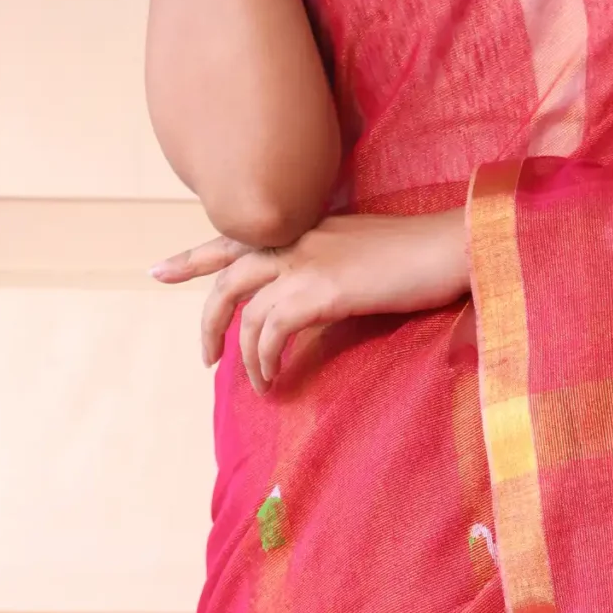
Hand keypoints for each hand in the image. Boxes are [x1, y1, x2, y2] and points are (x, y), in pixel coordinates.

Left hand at [152, 209, 470, 389]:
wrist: (452, 246)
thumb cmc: (418, 257)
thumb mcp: (360, 257)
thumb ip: (326, 270)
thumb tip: (311, 304)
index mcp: (302, 226)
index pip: (234, 236)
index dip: (192, 257)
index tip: (160, 272)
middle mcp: (296, 236)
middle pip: (225, 273)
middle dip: (208, 320)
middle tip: (206, 359)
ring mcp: (307, 260)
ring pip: (245, 308)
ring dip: (243, 354)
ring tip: (258, 386)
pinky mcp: (323, 289)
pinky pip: (273, 329)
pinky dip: (267, 360)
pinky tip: (275, 380)